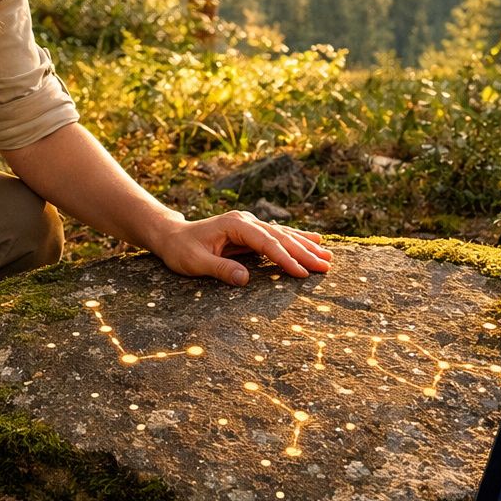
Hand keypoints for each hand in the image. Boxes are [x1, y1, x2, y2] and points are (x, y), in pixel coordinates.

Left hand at [151, 211, 333, 285]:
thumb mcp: (195, 262)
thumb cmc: (181, 250)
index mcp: (234, 224)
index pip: (266, 242)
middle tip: (326, 266)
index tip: (301, 273)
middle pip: (281, 237)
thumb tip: (244, 279)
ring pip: (284, 235)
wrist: (172, 236)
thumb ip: (220, 269)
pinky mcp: (251, 232)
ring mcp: (250, 224)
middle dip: (304, 252)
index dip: (285, 258)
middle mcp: (246, 220)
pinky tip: (315, 242)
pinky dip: (297, 240)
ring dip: (306, 246)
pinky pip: (278, 236)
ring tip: (328, 257)